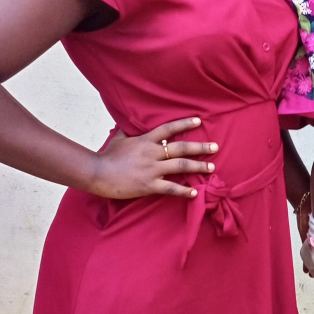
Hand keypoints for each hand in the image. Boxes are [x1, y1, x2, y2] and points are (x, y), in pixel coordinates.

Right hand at [87, 117, 217, 199]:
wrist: (97, 173)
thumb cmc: (107, 156)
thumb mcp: (118, 139)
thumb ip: (127, 130)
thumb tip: (125, 121)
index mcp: (145, 140)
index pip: (168, 129)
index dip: (184, 124)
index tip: (198, 121)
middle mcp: (152, 153)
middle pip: (181, 148)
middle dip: (200, 147)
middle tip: (215, 147)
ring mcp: (151, 169)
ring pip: (180, 166)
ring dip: (198, 166)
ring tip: (211, 167)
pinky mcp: (149, 185)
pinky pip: (170, 188)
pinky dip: (184, 191)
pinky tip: (195, 192)